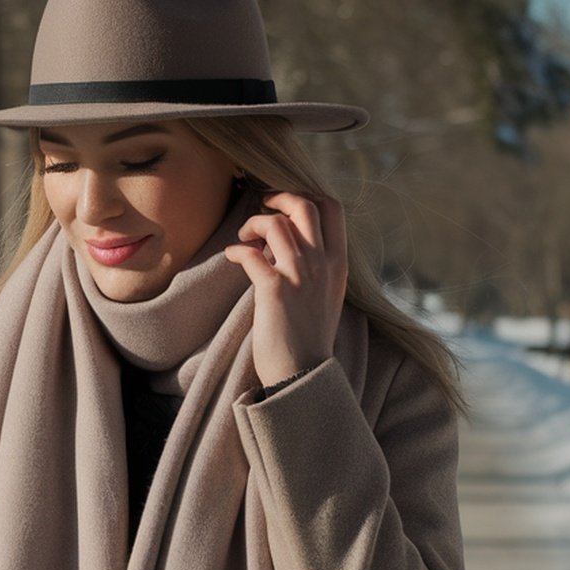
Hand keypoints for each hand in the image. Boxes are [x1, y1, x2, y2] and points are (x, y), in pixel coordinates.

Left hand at [224, 191, 347, 387]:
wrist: (302, 374)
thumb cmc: (309, 335)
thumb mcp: (326, 293)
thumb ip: (316, 264)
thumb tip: (287, 241)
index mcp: (338, 263)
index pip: (333, 209)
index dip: (305, 196)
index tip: (285, 204)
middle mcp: (323, 264)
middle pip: (305, 206)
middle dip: (279, 198)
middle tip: (262, 207)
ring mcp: (300, 276)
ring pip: (275, 224)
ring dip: (253, 224)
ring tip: (244, 238)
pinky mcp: (274, 290)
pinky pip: (250, 253)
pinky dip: (236, 249)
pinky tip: (232, 256)